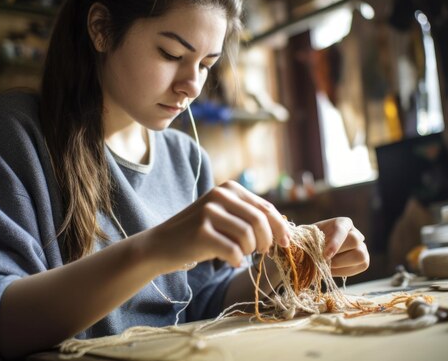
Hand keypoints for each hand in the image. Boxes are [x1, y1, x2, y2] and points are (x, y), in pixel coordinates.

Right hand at [148, 180, 290, 270]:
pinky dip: (236, 260)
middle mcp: (219, 195)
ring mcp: (208, 212)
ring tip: (240, 254)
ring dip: (250, 251)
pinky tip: (229, 260)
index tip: (286, 242)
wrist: (161, 244)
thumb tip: (284, 229)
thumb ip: (249, 216)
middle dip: (267, 240)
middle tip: (262, 252)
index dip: (280, 226)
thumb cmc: (199, 234)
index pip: (265, 207)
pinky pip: (234, 251)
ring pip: (248, 236)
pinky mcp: (201, 232)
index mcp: (229, 188)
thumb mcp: (224, 216)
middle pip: (260, 220)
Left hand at [313, 217, 368, 276]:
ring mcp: (362, 246)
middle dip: (338, 254)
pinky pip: (362, 265)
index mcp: (342, 223)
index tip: (325, 255)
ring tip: (327, 266)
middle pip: (354, 240)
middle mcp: (355, 232)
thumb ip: (309, 240)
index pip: (341, 229)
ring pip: (360, 255)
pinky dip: (345, 271)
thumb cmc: (310, 242)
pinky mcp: (364, 260)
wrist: (316, 252)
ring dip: (342, 264)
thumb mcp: (307, 238)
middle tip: (324, 261)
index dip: (335, 243)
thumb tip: (312, 250)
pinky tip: (333, 270)